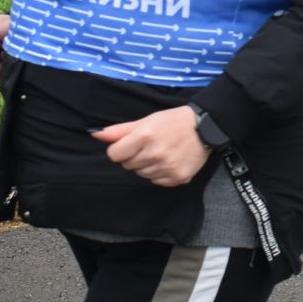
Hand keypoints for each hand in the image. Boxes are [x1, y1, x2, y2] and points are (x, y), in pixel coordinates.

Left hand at [92, 106, 212, 186]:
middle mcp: (155, 153)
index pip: (114, 155)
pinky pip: (157, 181)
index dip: (120, 149)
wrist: (206, 128)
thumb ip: (120, 130)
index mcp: (144, 136)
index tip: (131, 144)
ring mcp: (167, 167)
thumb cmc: (173, 121)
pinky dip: (160, 173)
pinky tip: (169, 161)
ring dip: (147, 165)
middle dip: (134, 156)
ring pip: (141, 174)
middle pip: (128, 165)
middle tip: (150, 146)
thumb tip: (96, 135)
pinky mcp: (177, 178)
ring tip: (161, 152)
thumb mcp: (146, 120)